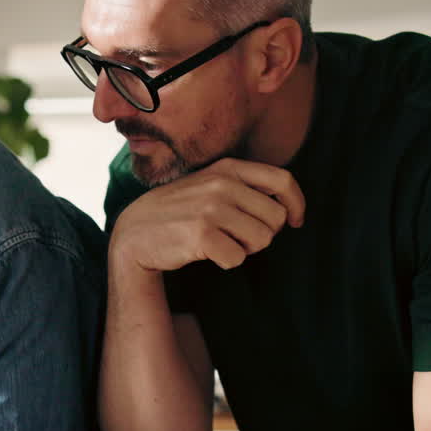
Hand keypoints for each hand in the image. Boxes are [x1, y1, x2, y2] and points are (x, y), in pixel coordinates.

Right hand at [110, 157, 305, 273]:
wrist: (134, 234)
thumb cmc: (177, 213)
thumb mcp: (208, 185)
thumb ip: (242, 186)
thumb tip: (287, 206)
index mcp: (227, 168)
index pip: (283, 180)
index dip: (296, 204)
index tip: (296, 221)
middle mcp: (221, 184)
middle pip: (276, 218)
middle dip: (263, 234)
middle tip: (239, 237)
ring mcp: (211, 208)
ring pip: (261, 240)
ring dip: (245, 249)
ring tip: (220, 242)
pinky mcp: (202, 235)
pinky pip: (238, 258)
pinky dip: (226, 262)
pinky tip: (206, 253)